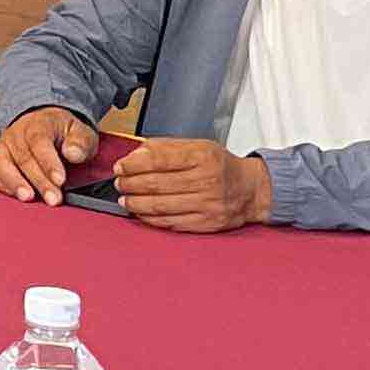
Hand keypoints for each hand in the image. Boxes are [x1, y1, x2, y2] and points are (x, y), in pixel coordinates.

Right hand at [0, 106, 94, 202]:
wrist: (43, 124)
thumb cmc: (63, 133)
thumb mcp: (81, 132)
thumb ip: (81, 142)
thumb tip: (73, 154)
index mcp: (38, 124)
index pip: (40, 142)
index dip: (49, 163)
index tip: (60, 180)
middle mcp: (16, 134)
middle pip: (23, 158)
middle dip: (39, 181)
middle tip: (53, 199)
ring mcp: (3, 146)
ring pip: (2, 164)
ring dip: (14, 183)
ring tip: (28, 198)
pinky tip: (15, 195)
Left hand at [111, 135, 270, 233]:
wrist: (251, 189)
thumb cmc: (219, 165)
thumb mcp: (196, 146)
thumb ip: (164, 148)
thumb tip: (134, 156)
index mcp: (202, 156)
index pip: (159, 159)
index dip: (133, 164)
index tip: (119, 167)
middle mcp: (206, 180)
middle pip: (156, 184)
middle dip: (130, 184)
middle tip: (119, 184)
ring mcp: (207, 204)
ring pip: (161, 206)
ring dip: (135, 203)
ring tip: (124, 199)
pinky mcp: (207, 223)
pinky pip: (171, 222)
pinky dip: (150, 218)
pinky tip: (140, 212)